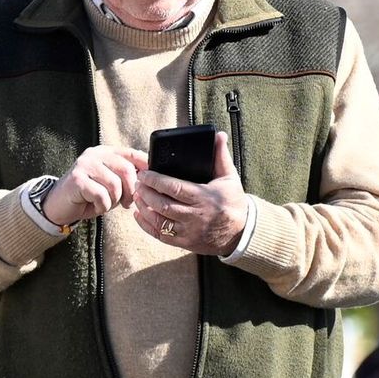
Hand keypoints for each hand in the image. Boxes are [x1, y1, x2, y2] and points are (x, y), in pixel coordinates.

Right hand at [40, 146, 149, 226]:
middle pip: (126, 169)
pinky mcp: (77, 179)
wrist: (58, 205)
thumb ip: (125, 177)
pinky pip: (101, 196)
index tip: (149, 183)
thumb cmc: (88, 196)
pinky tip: (96, 207)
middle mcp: (95, 154)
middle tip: (126, 203)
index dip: (145, 167)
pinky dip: (102, 207)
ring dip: (114, 201)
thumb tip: (148, 179)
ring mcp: (85, 165)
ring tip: (106, 204)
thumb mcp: (109, 184)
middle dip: (130, 191)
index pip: (132, 154)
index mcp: (106, 152)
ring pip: (114, 185)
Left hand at [133, 132, 247, 256]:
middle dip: (146, 193)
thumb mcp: (230, 177)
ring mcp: (189, 232)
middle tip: (137, 183)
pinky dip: (146, 225)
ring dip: (144, 208)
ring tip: (137, 196)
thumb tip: (218, 134)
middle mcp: (195, 216)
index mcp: (204, 197)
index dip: (156, 180)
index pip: (174, 188)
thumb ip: (221, 156)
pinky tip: (139, 214)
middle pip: (162, 205)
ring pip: (159, 221)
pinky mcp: (185, 243)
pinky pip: (161, 235)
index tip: (144, 173)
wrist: (241, 232)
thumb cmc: (233, 201)